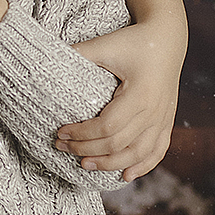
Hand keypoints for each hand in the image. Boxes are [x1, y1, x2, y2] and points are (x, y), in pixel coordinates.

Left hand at [58, 17, 184, 177]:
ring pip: (137, 154)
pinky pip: (157, 151)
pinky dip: (143, 166)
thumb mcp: (106, 45)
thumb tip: (47, 60)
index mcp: (140, 95)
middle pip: (118, 144)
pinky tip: (126, 175)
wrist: (167, 39)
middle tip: (62, 147)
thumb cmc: (134, 41)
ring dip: (110, 164)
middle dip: (86, 150)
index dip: (81, 134)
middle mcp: (154, 111)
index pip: (107, 127)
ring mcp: (163, 119)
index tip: (60, 131)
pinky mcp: (167, 121)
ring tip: (85, 165)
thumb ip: (79, 54)